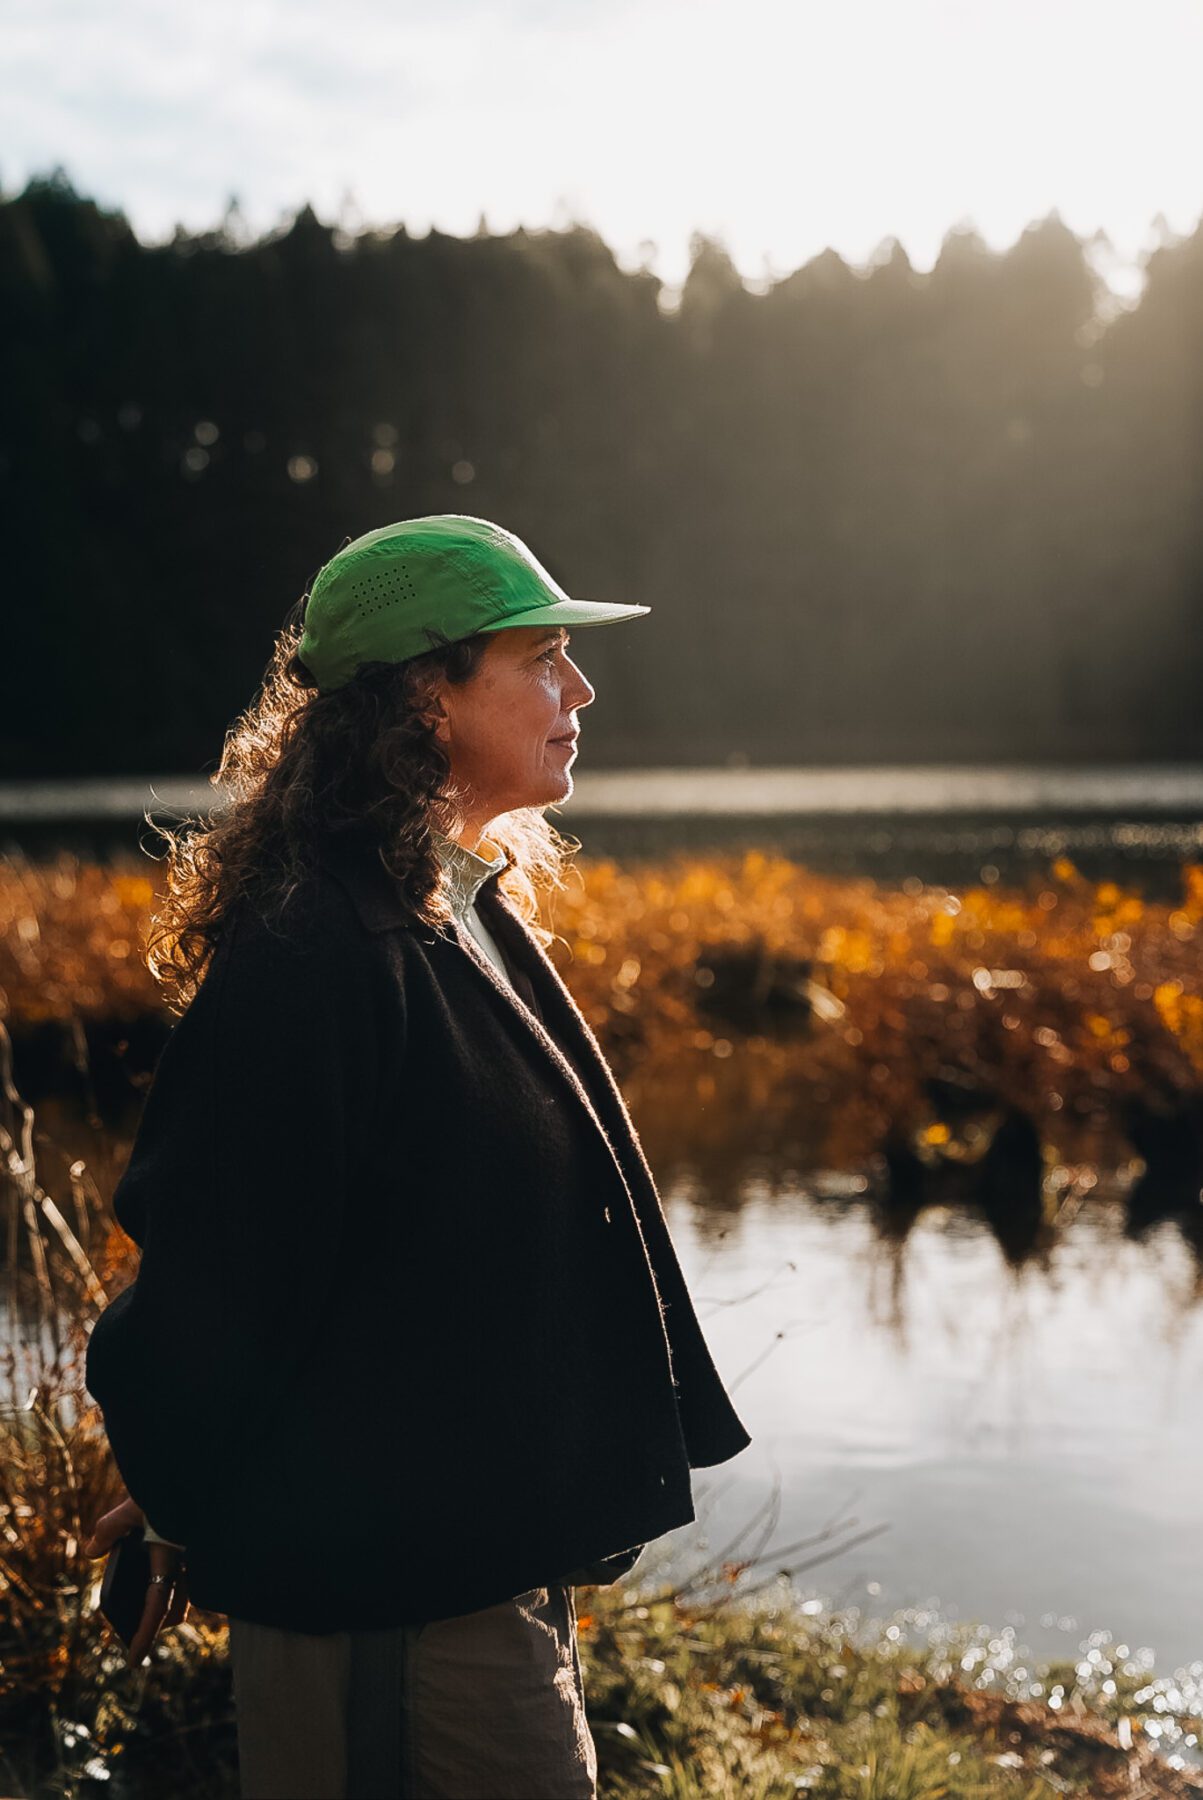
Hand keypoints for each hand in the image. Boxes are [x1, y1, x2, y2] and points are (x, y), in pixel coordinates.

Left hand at [83, 1492, 189, 1668]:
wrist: (197, 1466)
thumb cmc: (164, 1485)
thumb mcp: (130, 1508)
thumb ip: (108, 1531)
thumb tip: (91, 1551)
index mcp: (170, 1558)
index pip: (157, 1608)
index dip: (143, 1637)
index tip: (133, 1663)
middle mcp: (187, 1562)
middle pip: (174, 1609)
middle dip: (155, 1623)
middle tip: (133, 1628)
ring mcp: (195, 1555)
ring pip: (182, 1593)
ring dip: (163, 1600)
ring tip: (141, 1594)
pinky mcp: (197, 1544)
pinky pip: (186, 1572)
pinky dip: (170, 1577)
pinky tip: (154, 1557)